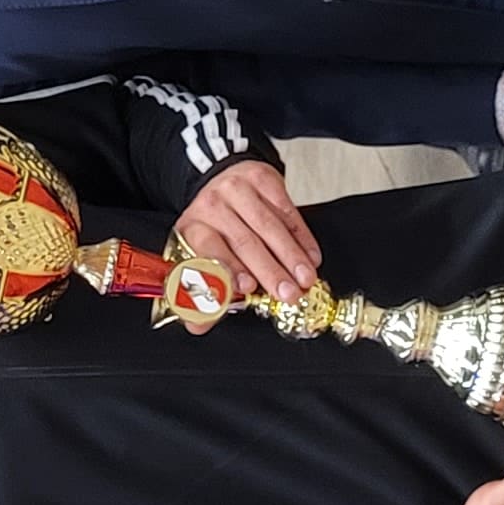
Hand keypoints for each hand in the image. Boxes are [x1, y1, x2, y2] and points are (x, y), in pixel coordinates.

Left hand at [176, 159, 322, 300]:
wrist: (222, 178)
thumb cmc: (215, 226)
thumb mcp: (199, 252)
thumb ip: (202, 292)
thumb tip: (198, 326)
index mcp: (193, 228)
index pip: (210, 250)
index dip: (230, 270)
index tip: (247, 289)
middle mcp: (213, 207)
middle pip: (244, 242)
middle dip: (270, 271)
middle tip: (288, 294)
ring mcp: (239, 190)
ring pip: (269, 227)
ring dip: (292, 256)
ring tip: (306, 279)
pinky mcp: (263, 180)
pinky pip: (287, 211)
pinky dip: (302, 237)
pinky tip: (311, 256)